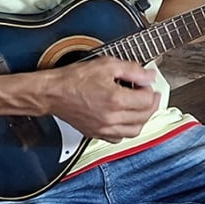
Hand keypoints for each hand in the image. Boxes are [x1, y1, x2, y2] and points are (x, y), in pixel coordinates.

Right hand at [37, 57, 159, 142]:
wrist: (53, 93)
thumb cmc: (74, 79)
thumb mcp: (106, 65)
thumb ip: (132, 70)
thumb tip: (149, 76)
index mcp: (116, 100)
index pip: (147, 101)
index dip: (150, 90)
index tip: (145, 84)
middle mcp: (111, 118)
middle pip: (144, 117)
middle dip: (151, 105)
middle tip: (151, 95)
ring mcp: (103, 129)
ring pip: (134, 132)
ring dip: (142, 119)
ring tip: (142, 108)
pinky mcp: (96, 134)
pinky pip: (118, 138)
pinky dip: (127, 130)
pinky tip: (126, 119)